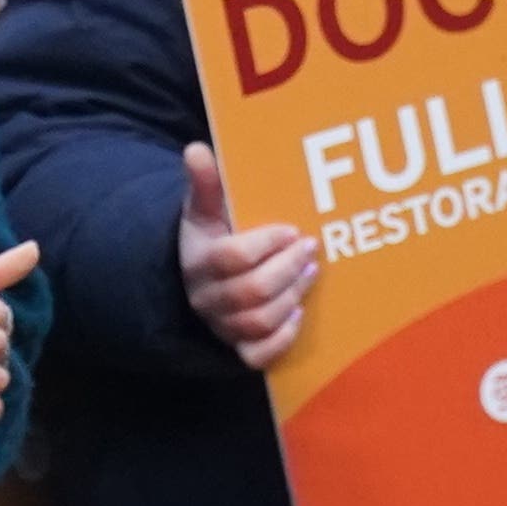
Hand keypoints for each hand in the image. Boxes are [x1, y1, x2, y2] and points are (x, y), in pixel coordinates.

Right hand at [176, 144, 315, 371]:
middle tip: (310, 248)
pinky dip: (282, 337)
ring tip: (311, 272)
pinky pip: (258, 356)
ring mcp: (222, 327)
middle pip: (252, 292)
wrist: (196, 283)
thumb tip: (196, 149)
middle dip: (287, 269)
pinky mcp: (237, 348)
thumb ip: (204, 183)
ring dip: (292, 295)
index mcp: (199, 262)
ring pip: (260, 321)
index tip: (290, 230)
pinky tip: (299, 313)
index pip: (232, 258)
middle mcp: (207, 299)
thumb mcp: (203, 210)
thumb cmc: (210, 239)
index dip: (266, 244)